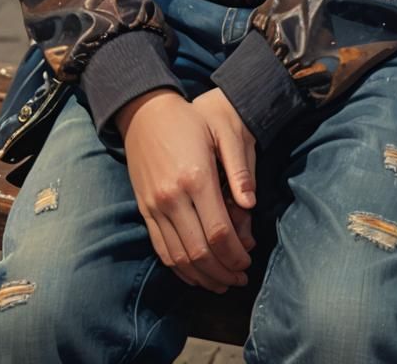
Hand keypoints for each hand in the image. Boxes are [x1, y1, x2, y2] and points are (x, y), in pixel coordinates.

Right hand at [115, 88, 253, 293]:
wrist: (145, 113)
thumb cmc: (188, 120)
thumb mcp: (220, 131)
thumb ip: (239, 168)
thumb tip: (252, 205)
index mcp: (196, 178)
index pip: (218, 232)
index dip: (236, 255)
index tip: (248, 262)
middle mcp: (173, 197)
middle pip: (200, 252)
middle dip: (223, 272)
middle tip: (240, 278)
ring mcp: (155, 206)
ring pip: (179, 257)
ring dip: (203, 277)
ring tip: (222, 283)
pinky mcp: (144, 210)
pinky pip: (161, 249)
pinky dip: (180, 268)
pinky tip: (195, 274)